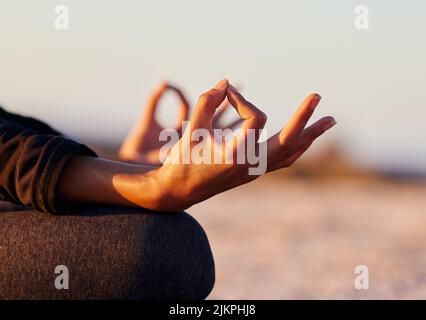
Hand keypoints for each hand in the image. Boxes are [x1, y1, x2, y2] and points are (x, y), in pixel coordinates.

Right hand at [59, 79, 335, 211]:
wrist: (179, 190)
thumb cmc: (182, 159)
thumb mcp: (192, 128)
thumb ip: (207, 102)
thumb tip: (226, 83)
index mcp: (236, 155)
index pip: (255, 118)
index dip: (242, 99)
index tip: (224, 94)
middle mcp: (250, 166)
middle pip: (288, 140)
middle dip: (303, 117)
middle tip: (317, 95)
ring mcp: (255, 172)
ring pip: (291, 153)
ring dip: (310, 136)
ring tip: (331, 121)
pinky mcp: (253, 173)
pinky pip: (283, 161)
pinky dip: (297, 149)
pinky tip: (306, 142)